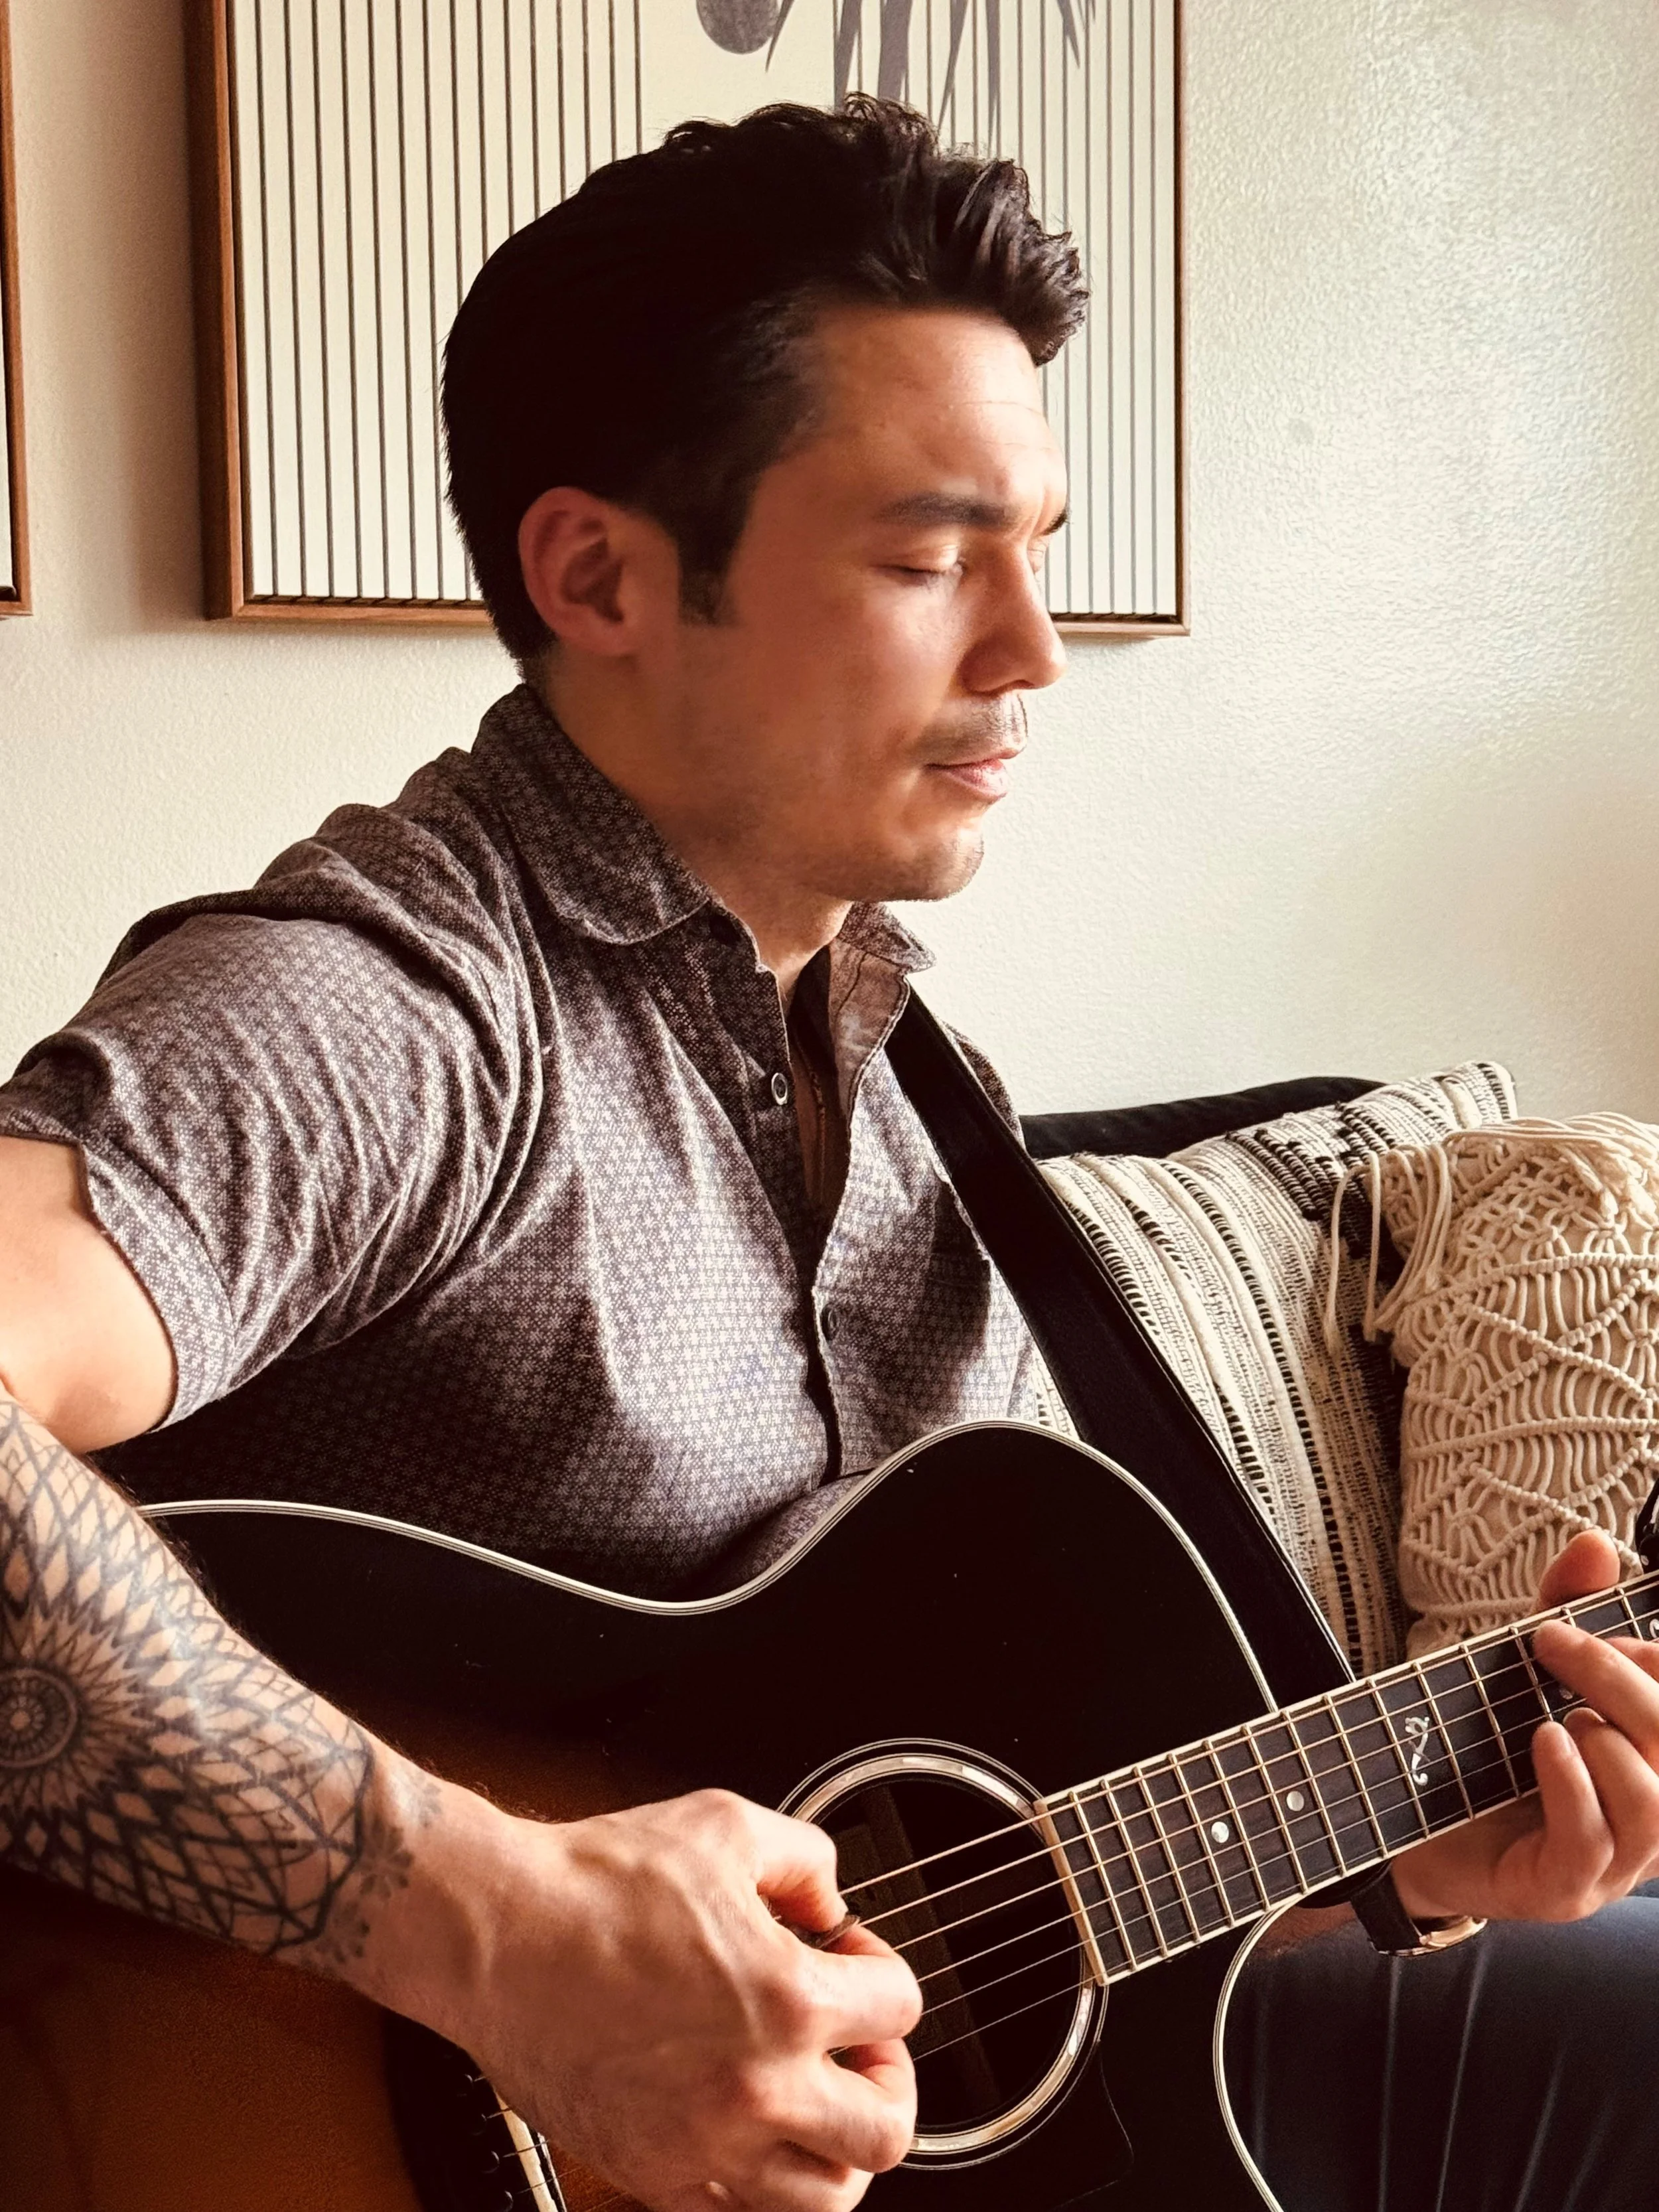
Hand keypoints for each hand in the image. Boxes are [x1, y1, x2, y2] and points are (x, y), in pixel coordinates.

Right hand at [403, 1785, 920, 2211]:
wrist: (497, 1933)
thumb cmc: (594, 1883)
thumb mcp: (726, 1827)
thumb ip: (805, 1860)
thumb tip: (828, 1903)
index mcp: (785, 2000)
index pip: (899, 2009)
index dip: (882, 1968)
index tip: (849, 1956)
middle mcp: (755, 2087)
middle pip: (887, 2132)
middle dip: (887, 2080)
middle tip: (857, 2047)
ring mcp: (702, 2142)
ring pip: (823, 2199)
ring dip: (836, 2147)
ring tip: (816, 2100)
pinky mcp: (651, 2171)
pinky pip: (736, 2211)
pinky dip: (760, 2180)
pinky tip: (748, 2127)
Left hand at [1393, 1531, 1658, 1924]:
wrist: (1399, 1819)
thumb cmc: (1480, 1746)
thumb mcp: (1521, 1666)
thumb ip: (1564, 1611)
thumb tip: (1597, 1543)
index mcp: (1650, 1762)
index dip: (1656, 1664)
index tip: (1608, 1630)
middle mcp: (1646, 1818)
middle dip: (1624, 1683)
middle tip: (1557, 1645)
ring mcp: (1611, 1864)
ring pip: (1654, 1806)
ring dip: (1609, 1741)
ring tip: (1557, 1713)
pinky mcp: (1562, 1890)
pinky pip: (1592, 1842)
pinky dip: (1572, 1783)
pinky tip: (1543, 1742)